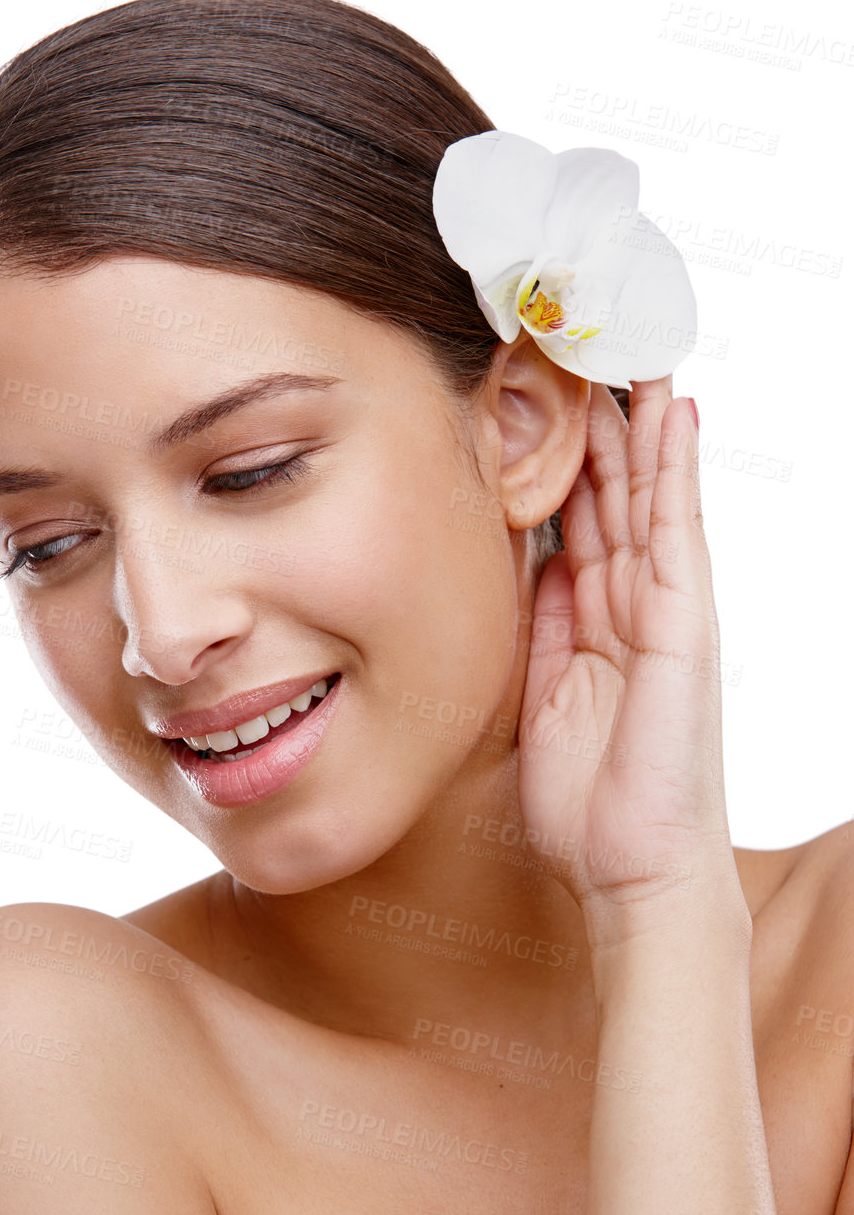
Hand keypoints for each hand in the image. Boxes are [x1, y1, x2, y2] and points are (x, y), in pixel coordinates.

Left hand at [516, 377, 740, 923]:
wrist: (634, 872)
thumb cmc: (592, 805)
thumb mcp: (543, 701)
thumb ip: (541, 631)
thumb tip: (529, 568)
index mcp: (598, 626)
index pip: (581, 523)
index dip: (566, 459)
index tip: (543, 396)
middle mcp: (637, 609)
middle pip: (617, 494)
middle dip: (603, 421)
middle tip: (586, 341)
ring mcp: (667, 613)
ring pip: (649, 496)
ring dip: (640, 422)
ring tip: (630, 345)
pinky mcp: (685, 627)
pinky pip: (677, 533)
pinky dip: (675, 473)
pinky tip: (673, 414)